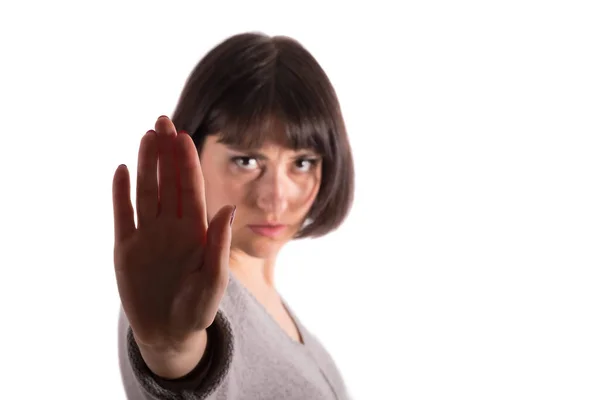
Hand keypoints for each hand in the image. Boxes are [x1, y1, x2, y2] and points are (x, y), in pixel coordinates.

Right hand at [112, 115, 234, 352]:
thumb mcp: (214, 280)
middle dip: (166, 152)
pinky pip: (123, 215)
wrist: (168, 334)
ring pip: (147, 192)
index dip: (187, 163)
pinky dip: (121, 193)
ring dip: (146, 165)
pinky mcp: (126, 248)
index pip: (192, 189)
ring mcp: (148, 235)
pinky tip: (122, 170)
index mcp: (196, 231)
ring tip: (146, 136)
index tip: (184, 137)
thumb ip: (219, 244)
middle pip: (169, 182)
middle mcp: (172, 227)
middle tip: (162, 121)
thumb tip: (227, 208)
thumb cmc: (197, 310)